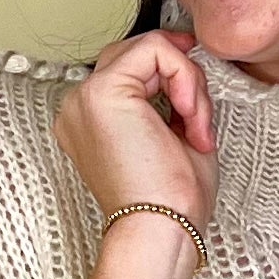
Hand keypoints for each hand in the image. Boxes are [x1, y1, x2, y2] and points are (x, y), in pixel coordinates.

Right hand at [52, 28, 218, 229]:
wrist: (161, 230)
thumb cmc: (170, 201)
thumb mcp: (174, 137)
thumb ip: (172, 98)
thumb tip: (185, 59)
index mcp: (90, 121)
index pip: (132, 71)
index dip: (171, 75)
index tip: (196, 101)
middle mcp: (79, 107)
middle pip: (136, 54)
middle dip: (182, 77)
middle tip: (199, 122)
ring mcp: (85, 97)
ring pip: (148, 49)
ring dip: (187, 82)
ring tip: (196, 128)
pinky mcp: (103, 91)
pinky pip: (154, 50)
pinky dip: (185, 77)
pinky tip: (189, 115)